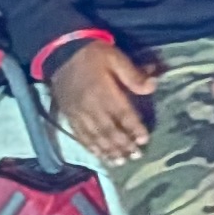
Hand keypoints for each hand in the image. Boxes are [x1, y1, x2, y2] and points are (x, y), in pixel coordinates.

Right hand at [50, 37, 154, 164]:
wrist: (61, 52)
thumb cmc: (92, 54)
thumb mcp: (115, 57)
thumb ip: (133, 74)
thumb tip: (152, 87)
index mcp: (103, 91)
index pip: (122, 114)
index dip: (134, 129)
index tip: (144, 140)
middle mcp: (90, 106)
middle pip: (109, 130)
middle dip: (123, 145)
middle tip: (136, 156)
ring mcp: (78, 113)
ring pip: (95, 136)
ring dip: (108, 151)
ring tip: (120, 161)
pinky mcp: (68, 116)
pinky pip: (80, 135)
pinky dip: (90, 147)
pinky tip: (99, 155)